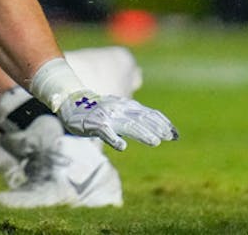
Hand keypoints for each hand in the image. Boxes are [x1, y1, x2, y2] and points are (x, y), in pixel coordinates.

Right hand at [55, 91, 177, 151]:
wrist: (72, 101)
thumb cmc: (99, 110)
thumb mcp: (120, 110)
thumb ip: (136, 118)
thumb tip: (158, 131)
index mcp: (128, 106)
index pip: (149, 113)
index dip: (163, 123)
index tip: (175, 135)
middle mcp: (120, 109)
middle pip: (142, 119)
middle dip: (157, 128)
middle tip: (169, 138)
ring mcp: (108, 115)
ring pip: (128, 125)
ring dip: (142, 133)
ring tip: (155, 142)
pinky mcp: (95, 123)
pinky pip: (105, 132)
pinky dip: (114, 139)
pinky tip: (122, 147)